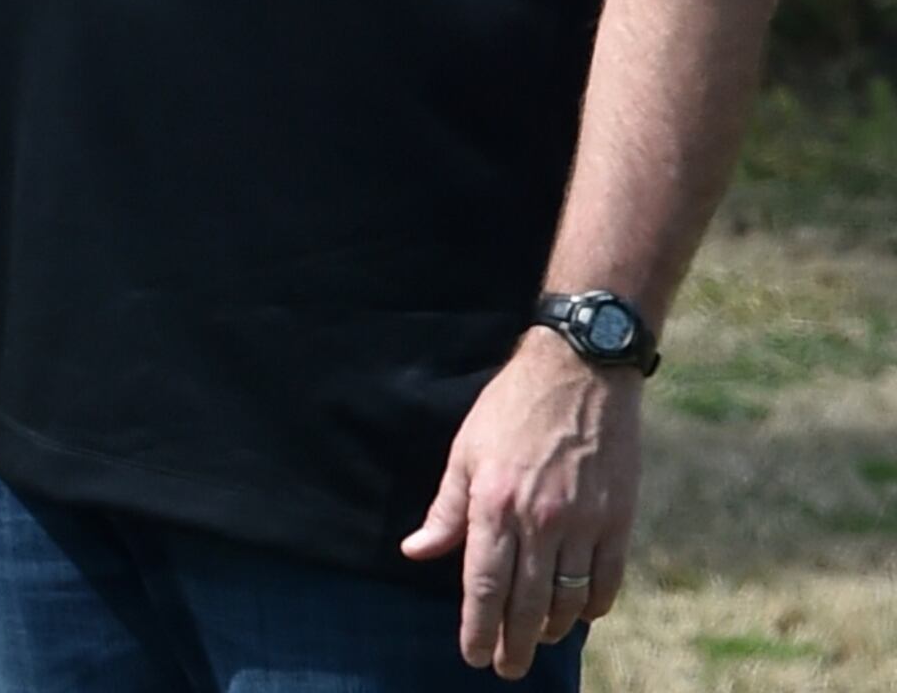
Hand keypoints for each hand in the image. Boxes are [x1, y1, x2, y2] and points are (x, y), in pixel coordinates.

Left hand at [401, 333, 644, 677]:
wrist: (580, 371)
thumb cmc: (510, 409)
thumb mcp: (465, 451)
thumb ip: (446, 510)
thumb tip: (416, 552)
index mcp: (494, 503)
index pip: (483, 583)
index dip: (477, 626)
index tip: (473, 655)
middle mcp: (539, 519)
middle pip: (526, 602)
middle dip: (514, 642)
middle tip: (507, 668)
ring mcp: (584, 521)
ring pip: (569, 597)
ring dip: (553, 627)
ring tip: (539, 641)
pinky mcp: (618, 517)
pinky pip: (608, 577)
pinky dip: (593, 604)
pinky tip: (580, 614)